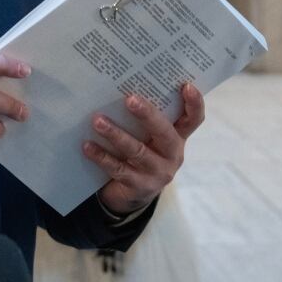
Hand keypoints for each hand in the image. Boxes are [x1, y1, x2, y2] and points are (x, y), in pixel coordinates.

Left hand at [84, 82, 204, 214]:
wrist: (131, 195)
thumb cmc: (137, 153)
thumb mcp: (146, 137)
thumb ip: (141, 119)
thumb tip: (114, 87)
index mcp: (177, 137)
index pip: (192, 119)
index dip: (194, 103)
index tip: (186, 85)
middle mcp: (172, 154)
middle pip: (165, 133)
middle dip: (148, 115)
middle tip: (130, 99)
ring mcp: (158, 173)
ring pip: (138, 151)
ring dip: (116, 135)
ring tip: (98, 121)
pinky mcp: (140, 186)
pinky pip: (119, 169)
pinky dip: (102, 156)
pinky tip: (87, 146)